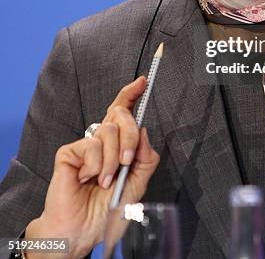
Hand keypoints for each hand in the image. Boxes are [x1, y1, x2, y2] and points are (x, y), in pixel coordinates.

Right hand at [25, 76, 159, 257]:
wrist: (83, 232)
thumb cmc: (107, 211)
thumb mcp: (137, 184)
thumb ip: (145, 158)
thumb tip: (144, 131)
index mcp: (118, 145)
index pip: (124, 112)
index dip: (132, 94)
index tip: (143, 81)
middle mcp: (102, 141)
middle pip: (121, 115)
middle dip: (130, 137)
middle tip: (126, 162)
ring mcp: (85, 145)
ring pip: (109, 131)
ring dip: (113, 160)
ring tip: (105, 181)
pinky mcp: (69, 152)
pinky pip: (92, 145)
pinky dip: (96, 165)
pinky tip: (88, 179)